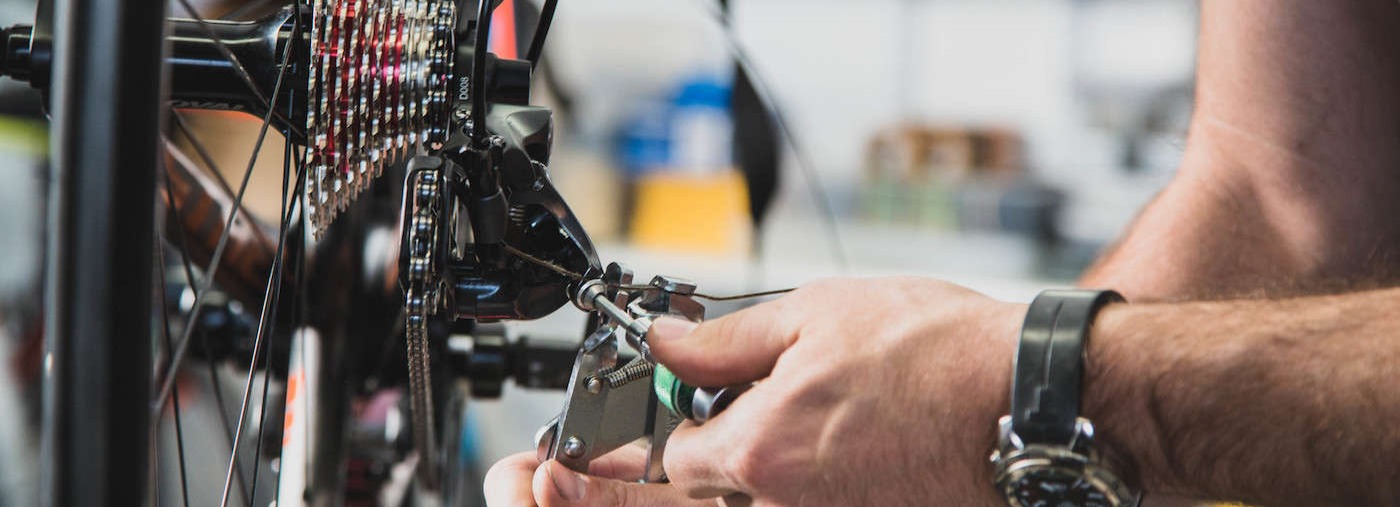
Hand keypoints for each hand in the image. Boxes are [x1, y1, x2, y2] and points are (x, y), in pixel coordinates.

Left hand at [483, 277, 1022, 505]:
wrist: (1031, 404)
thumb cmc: (940, 356)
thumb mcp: (816, 315)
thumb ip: (722, 340)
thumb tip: (664, 343)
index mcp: (760, 452)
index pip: (653, 465)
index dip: (611, 455)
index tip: (571, 459)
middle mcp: (784, 506)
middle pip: (697, 493)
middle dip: (685, 455)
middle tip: (701, 419)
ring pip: (748, 501)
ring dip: (743, 462)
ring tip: (802, 408)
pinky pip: (798, 504)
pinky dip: (789, 477)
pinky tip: (833, 429)